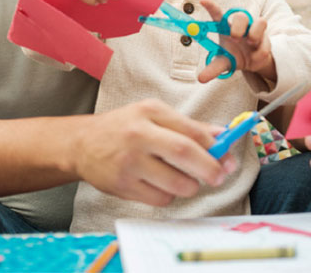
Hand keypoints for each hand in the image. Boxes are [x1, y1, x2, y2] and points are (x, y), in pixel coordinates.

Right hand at [71, 99, 235, 205]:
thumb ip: (187, 126)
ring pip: (175, 182)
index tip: (228, 157)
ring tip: (184, 180)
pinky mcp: (123, 185)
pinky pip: (160, 199)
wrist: (82, 143)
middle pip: (184, 153)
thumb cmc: (123, 127)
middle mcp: (139, 134)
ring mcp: (129, 161)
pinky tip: (160, 184)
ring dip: (189, 186)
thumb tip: (222, 135)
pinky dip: (168, 196)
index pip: (191, 130)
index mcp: (150, 112)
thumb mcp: (152, 116)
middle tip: (219, 177)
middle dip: (210, 169)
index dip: (215, 146)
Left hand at [197, 0, 275, 81]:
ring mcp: (255, 31)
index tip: (202, 0)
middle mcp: (241, 26)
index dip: (211, 6)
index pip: (217, 13)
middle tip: (235, 38)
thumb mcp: (223, 62)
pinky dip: (261, 51)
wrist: (253, 63)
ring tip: (250, 44)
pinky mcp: (266, 39)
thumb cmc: (234, 55)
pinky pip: (267, 41)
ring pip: (260, 22)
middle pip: (241, 15)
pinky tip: (255, 58)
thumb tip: (200, 78)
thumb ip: (213, 68)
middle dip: (239, 26)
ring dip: (255, 34)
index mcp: (226, 27)